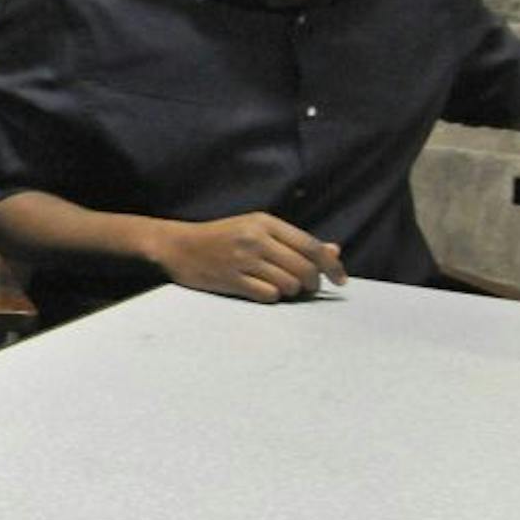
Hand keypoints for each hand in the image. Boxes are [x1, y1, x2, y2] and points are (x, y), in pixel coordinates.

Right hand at [150, 212, 346, 301]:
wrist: (178, 246)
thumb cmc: (222, 237)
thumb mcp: (257, 229)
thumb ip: (295, 241)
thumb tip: (334, 251)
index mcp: (264, 223)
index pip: (311, 246)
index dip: (332, 265)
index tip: (341, 279)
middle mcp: (255, 239)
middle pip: (304, 269)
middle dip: (313, 282)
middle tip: (308, 287)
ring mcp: (242, 260)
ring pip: (289, 284)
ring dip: (291, 290)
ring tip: (281, 286)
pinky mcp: (231, 280)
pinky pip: (268, 295)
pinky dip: (272, 296)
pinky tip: (263, 290)